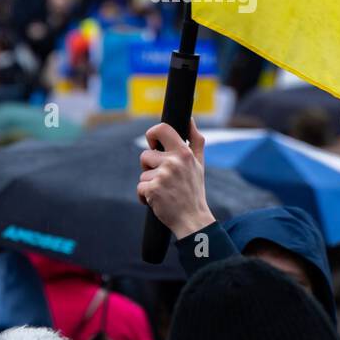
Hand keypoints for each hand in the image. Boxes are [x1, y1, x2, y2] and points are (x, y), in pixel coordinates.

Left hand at [137, 118, 214, 239]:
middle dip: (149, 167)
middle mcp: (173, 162)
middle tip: (163, 178)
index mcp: (184, 153)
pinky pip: (139, 188)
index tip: (153, 144)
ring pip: (142, 174)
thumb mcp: (199, 164)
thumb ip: (195, 140)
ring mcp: (162, 175)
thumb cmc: (194, 191)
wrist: (193, 220)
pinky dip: (145, 196)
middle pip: (145, 155)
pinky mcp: (152, 189)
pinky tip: (157, 201)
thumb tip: (190, 119)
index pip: (162, 129)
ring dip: (149, 184)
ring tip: (164, 192)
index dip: (152, 133)